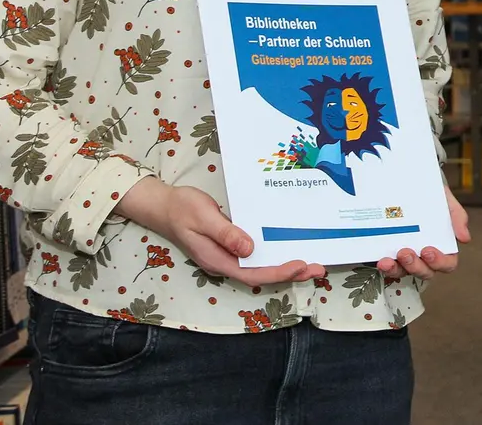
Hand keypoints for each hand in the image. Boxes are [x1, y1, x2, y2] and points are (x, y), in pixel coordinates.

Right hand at [116, 176, 324, 287]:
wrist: (163, 206)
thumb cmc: (182, 208)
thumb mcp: (204, 218)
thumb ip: (226, 234)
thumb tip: (250, 249)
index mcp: (218, 260)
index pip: (253, 274)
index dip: (278, 272)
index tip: (300, 264)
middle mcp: (225, 263)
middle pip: (261, 275)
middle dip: (291, 273)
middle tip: (318, 269)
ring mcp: (227, 257)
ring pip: (260, 267)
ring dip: (286, 266)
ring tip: (312, 264)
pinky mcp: (230, 248)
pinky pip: (255, 256)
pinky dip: (274, 255)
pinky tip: (288, 249)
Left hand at [378, 184, 470, 279]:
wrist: (405, 182)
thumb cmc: (430, 195)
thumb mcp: (445, 200)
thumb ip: (457, 216)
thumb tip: (465, 238)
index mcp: (442, 246)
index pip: (447, 263)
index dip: (439, 262)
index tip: (428, 250)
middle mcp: (424, 256)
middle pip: (425, 272)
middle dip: (415, 266)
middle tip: (405, 252)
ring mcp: (405, 257)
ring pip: (404, 273)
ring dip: (397, 269)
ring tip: (388, 260)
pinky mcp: (389, 254)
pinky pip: (388, 267)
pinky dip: (385, 266)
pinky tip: (381, 260)